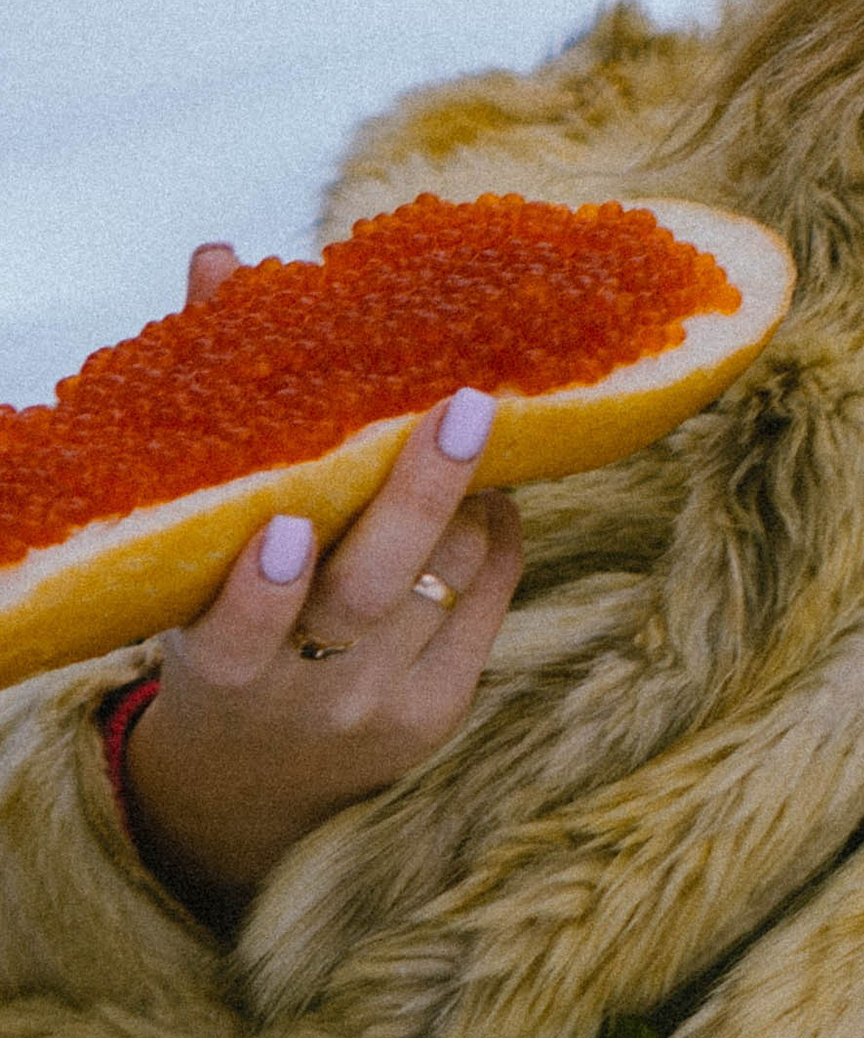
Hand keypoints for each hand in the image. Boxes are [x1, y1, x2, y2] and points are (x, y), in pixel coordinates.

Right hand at [121, 243, 522, 922]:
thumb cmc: (219, 619)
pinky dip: (496, 533)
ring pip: (445, 582)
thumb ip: (213, 408)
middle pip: (370, 595)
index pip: (237, 635)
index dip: (263, 588)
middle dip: (419, 498)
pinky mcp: (443, 711)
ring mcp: (381, 710)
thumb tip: (221, 260)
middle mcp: (302, 698)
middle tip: (463, 406)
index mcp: (219, 667)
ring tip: (473, 426)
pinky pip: (490, 603)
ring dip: (467, 498)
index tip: (288, 525)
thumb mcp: (193, 548)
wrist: (252, 777)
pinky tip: (491, 489)